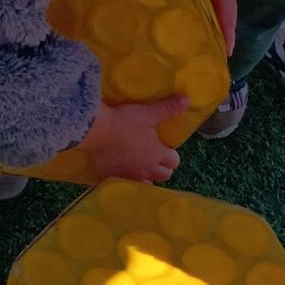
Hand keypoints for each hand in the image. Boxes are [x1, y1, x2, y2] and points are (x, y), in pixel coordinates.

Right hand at [74, 95, 191, 183]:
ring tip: (140, 166)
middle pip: (164, 175)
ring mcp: (130, 175)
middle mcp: (147, 168)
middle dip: (163, 167)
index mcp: (157, 154)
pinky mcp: (113, 177)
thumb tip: (187, 100)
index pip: (174, 161)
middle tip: (154, 156)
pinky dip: (127, 180)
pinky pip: (125, 184)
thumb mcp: (148, 113)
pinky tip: (122, 171)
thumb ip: (167, 108)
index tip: (164, 147)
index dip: (171, 154)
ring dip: (147, 176)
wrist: (97, 131)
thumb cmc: (125, 121)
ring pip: (147, 183)